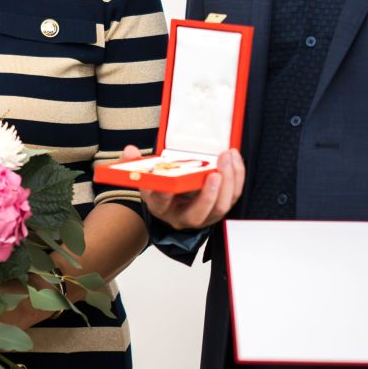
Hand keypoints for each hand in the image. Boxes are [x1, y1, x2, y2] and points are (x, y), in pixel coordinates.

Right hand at [129, 145, 244, 230]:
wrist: (175, 201)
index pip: (160, 203)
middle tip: (214, 173)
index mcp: (161, 208)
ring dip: (228, 182)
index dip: (164, 194)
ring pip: (220, 207)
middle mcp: (183, 217)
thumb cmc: (162, 189)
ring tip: (226, 158)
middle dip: (208, 194)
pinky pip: (233, 196)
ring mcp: (205, 215)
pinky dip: (236, 177)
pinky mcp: (220, 206)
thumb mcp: (145, 176)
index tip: (169, 184)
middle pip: (198, 213)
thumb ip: (134, 164)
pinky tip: (233, 159)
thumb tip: (130, 151)